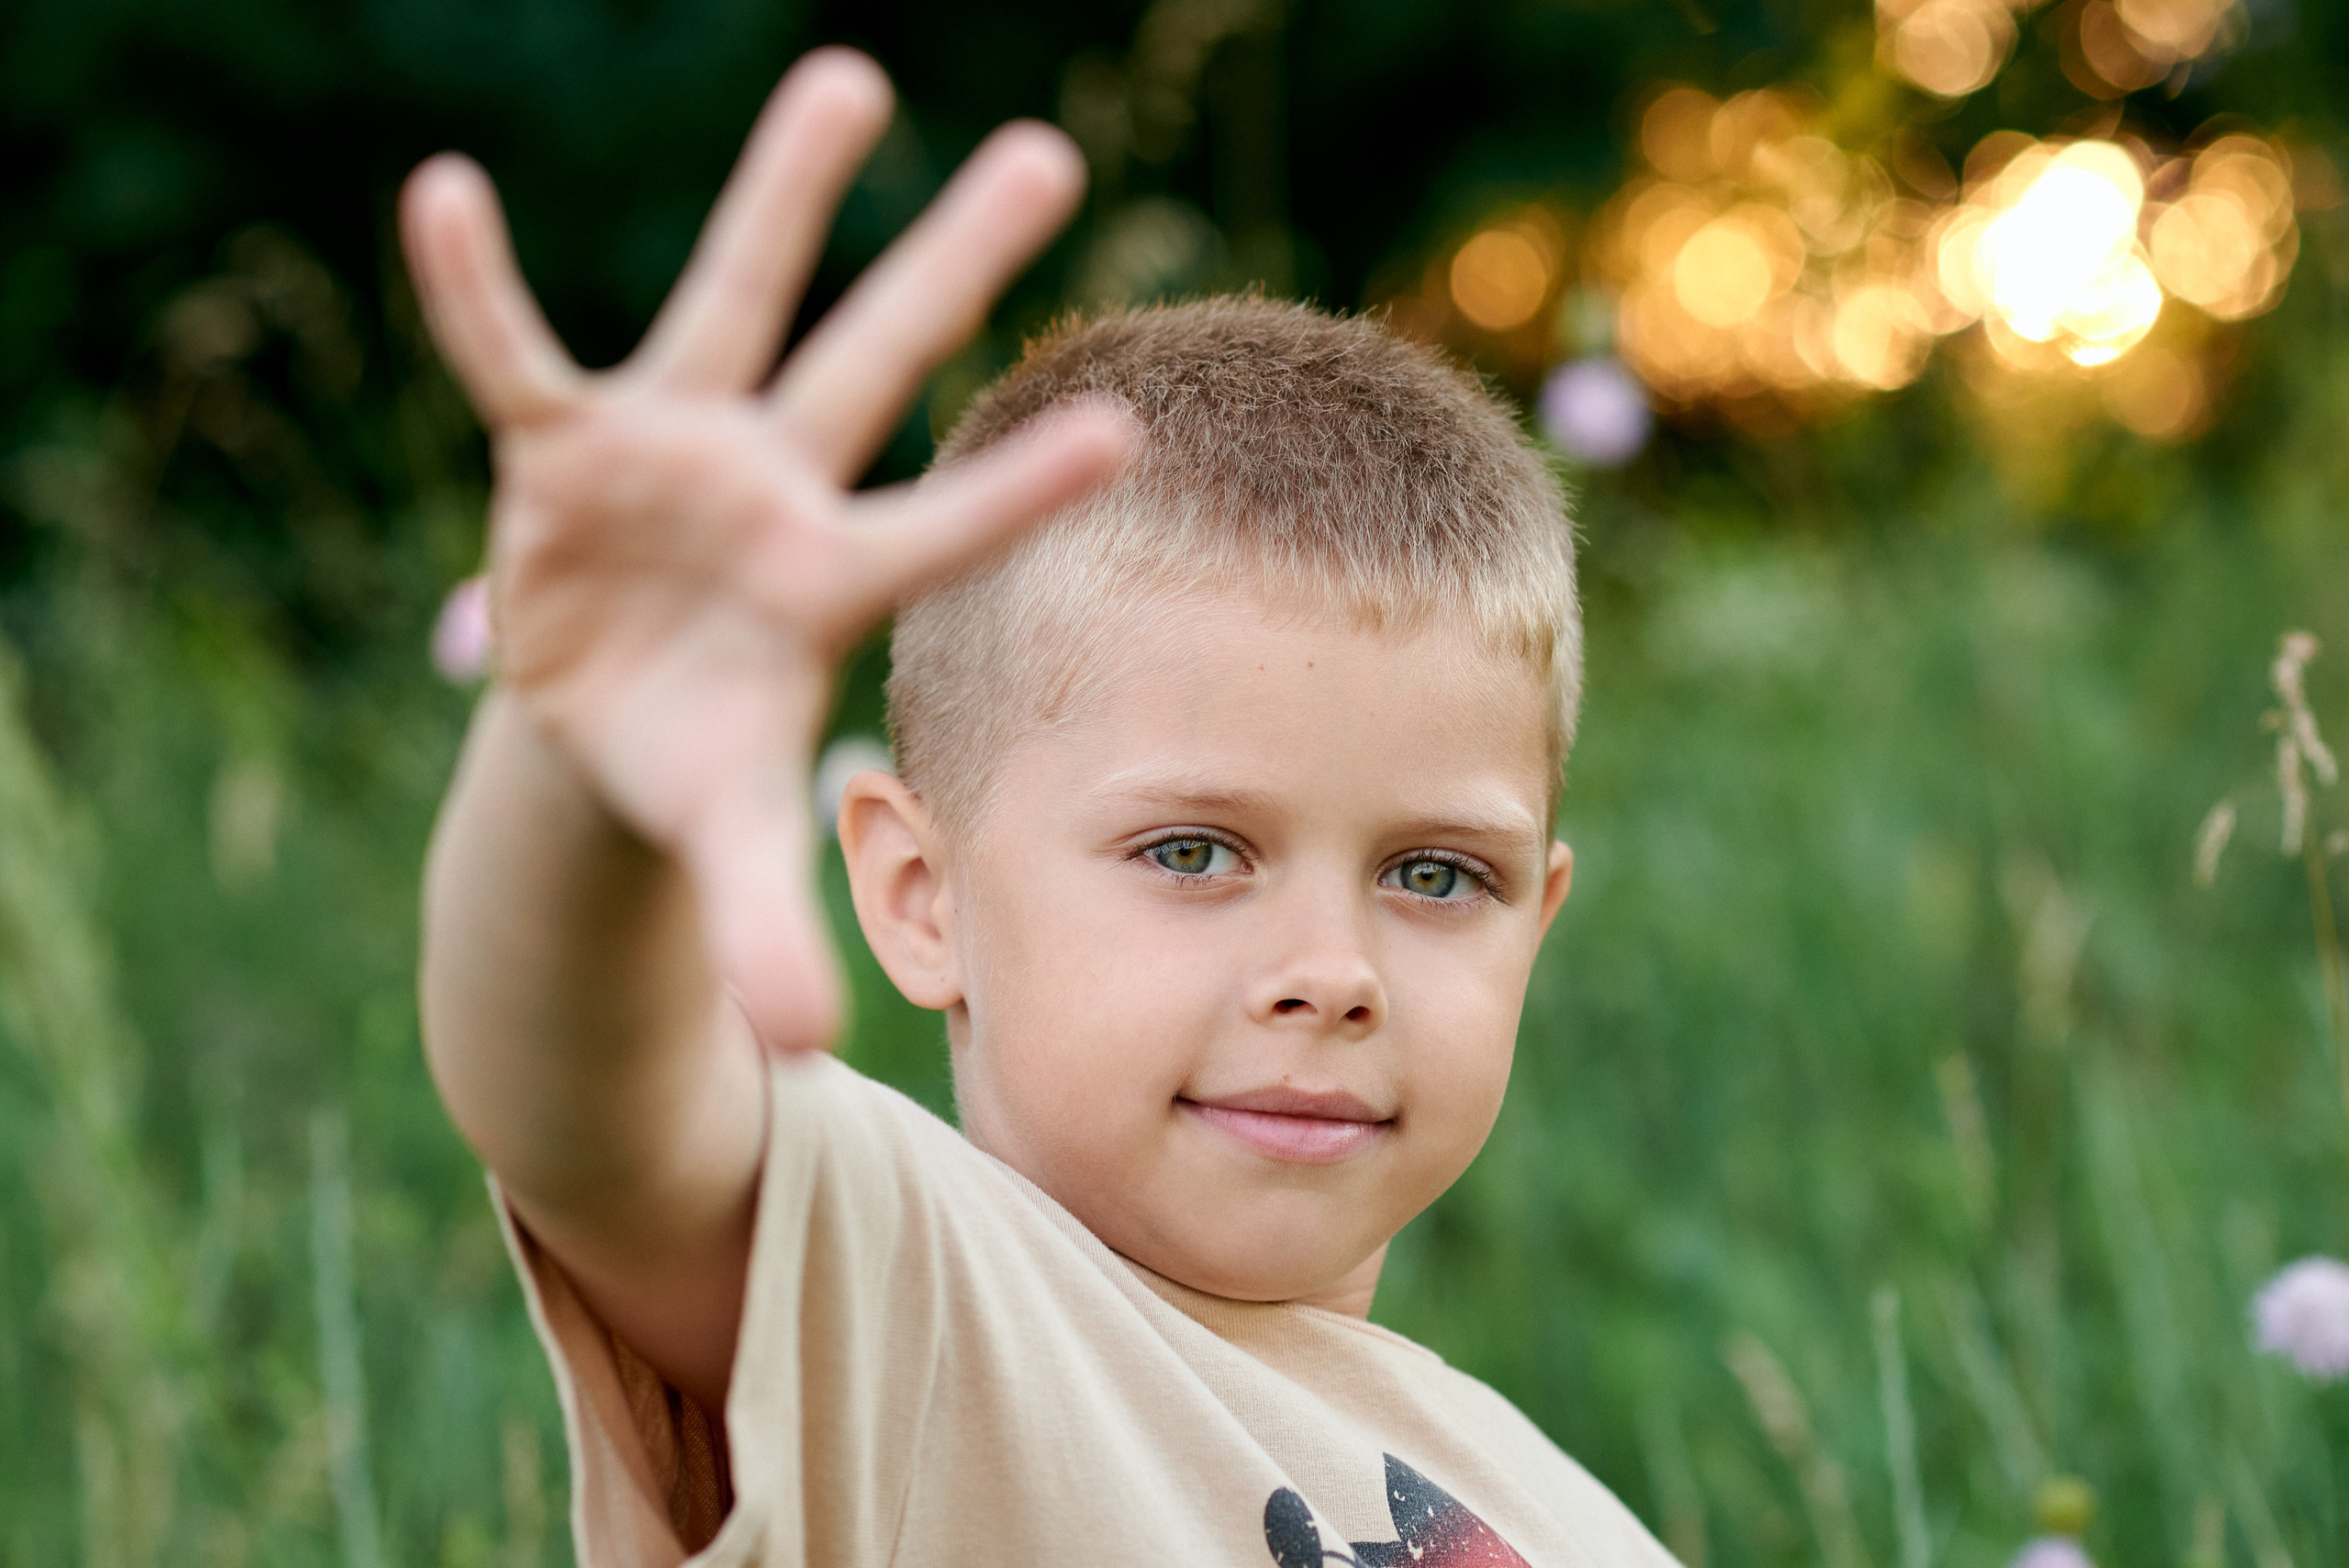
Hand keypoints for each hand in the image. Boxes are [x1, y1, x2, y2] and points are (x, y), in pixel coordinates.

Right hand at [400, 50, 1131, 1052]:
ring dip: (782, 195)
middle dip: (951, 264)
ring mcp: (678, 454)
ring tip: (856, 79)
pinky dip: (476, 292)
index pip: (944, 529)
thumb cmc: (700, 769)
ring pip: (737, 301)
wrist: (610, 723)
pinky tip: (442, 196)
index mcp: (833, 587)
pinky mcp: (568, 448)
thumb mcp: (729, 838)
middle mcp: (776, 493)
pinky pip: (514, 356)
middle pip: (875, 363)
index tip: (1125, 424)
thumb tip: (808, 1049)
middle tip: (1049, 151)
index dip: (1021, 490)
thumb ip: (768, 921)